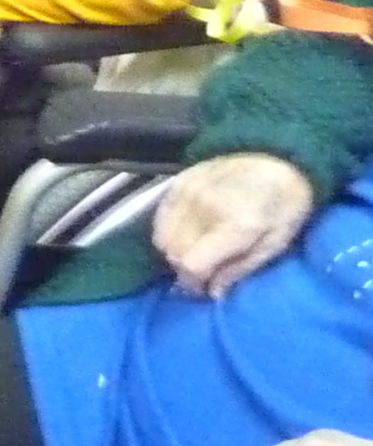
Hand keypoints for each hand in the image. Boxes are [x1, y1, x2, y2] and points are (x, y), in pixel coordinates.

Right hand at [154, 152, 315, 297]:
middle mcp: (203, 207)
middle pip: (173, 252)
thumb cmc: (286, 203)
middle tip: (203, 272)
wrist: (277, 153)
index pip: (191, 263)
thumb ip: (242, 267)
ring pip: (161, 236)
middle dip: (185, 269)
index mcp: (235, 224)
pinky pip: (159, 217)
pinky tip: (186, 233)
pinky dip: (167, 231)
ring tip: (194, 252)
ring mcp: (186, 192)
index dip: (194, 282)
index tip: (205, 289)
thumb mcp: (277, 242)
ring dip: (174, 251)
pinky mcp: (177, 182)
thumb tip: (213, 292)